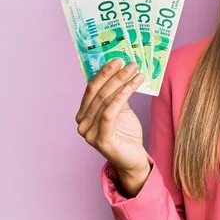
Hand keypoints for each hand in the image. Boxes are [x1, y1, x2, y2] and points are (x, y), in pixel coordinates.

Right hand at [75, 59, 149, 182]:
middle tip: (130, 63)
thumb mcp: (120, 109)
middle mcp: (82, 123)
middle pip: (98, 92)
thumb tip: (123, 70)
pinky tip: (131, 86)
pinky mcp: (101, 140)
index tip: (118, 59)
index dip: (104, 72)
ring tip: (136, 72)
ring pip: (105, 101)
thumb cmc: (126, 134)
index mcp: (84, 114)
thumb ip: (117, 94)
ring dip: (122, 83)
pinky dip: (121, 97)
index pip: (91, 88)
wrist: (133, 159)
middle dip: (114, 75)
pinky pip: (110, 113)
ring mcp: (89, 133)